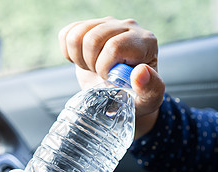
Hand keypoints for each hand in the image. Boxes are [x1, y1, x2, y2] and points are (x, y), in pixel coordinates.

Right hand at [58, 17, 164, 138]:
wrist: (120, 93)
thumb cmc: (136, 97)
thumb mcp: (148, 100)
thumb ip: (151, 88)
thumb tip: (140, 72)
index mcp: (145, 42)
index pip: (114, 47)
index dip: (104, 67)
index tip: (110, 79)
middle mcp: (128, 27)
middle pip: (93, 39)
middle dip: (91, 64)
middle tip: (100, 75)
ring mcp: (107, 24)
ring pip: (77, 35)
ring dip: (79, 58)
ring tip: (92, 68)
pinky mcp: (90, 26)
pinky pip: (67, 33)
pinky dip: (68, 52)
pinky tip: (82, 60)